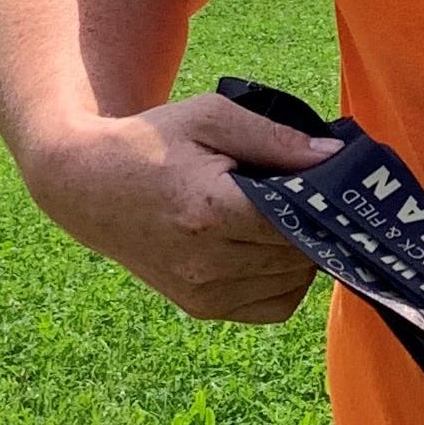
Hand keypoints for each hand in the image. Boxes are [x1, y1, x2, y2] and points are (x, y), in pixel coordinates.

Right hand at [19, 90, 339, 323]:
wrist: (88, 187)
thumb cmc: (151, 142)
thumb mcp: (211, 116)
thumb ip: (276, 137)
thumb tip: (333, 156)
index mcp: (210, 211)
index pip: (298, 221)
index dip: (326, 201)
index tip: (335, 179)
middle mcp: (207, 262)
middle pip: (300, 253)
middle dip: (317, 222)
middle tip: (311, 190)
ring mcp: (204, 293)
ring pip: (294, 282)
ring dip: (303, 251)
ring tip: (285, 214)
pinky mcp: (202, 308)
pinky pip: (273, 305)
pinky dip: (287, 279)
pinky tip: (273, 247)